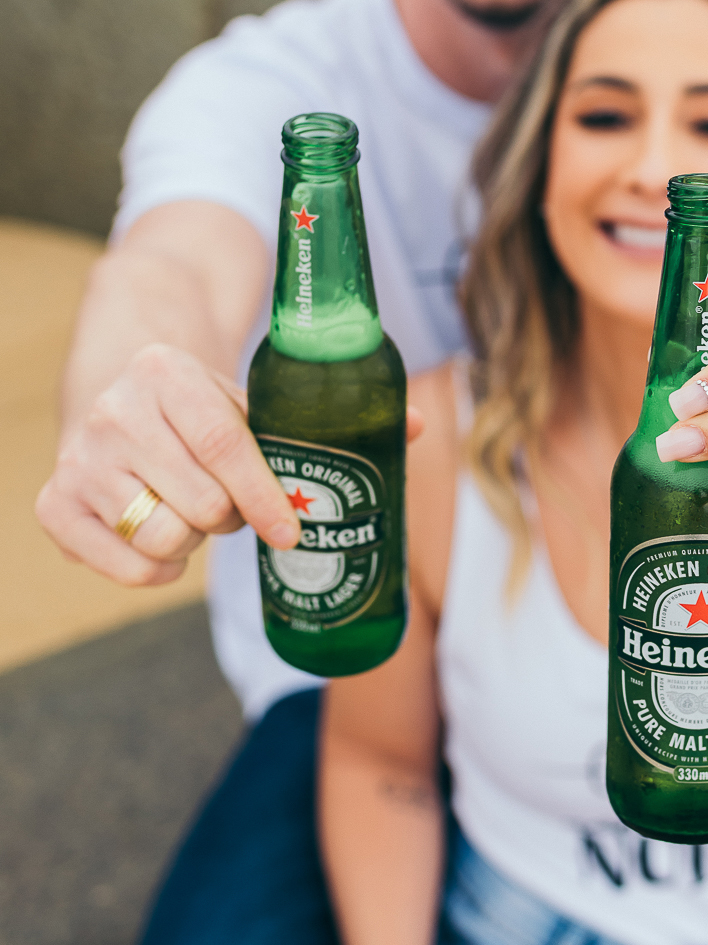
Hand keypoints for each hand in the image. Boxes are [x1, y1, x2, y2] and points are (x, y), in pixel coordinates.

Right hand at [35, 341, 426, 586]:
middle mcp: (114, 411)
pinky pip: (125, 568)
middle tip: (233, 505)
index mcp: (168, 373)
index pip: (226, 445)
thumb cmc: (202, 408)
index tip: (292, 530)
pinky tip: (163, 540)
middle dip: (230, 518)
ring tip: (193, 511)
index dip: (265, 495)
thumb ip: (325, 414)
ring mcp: (78, 459)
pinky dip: (155, 571)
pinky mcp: (54, 505)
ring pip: (162, 538)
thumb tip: (415, 425)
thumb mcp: (251, 396)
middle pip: (199, 503)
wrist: (115, 390)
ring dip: (193, 542)